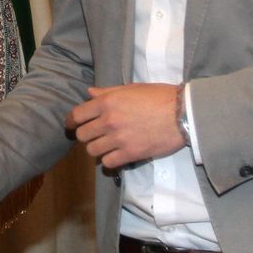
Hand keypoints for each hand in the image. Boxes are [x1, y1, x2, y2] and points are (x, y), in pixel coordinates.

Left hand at [64, 84, 184, 168]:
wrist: (182, 113)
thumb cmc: (159, 96)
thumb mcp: (131, 88)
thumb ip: (108, 92)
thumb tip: (89, 93)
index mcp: (107, 102)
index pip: (77, 115)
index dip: (71, 121)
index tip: (71, 125)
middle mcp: (109, 121)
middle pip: (82, 135)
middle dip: (85, 135)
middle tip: (94, 135)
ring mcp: (118, 139)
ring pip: (92, 150)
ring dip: (97, 149)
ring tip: (106, 146)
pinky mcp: (130, 154)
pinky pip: (108, 163)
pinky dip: (109, 161)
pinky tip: (116, 156)